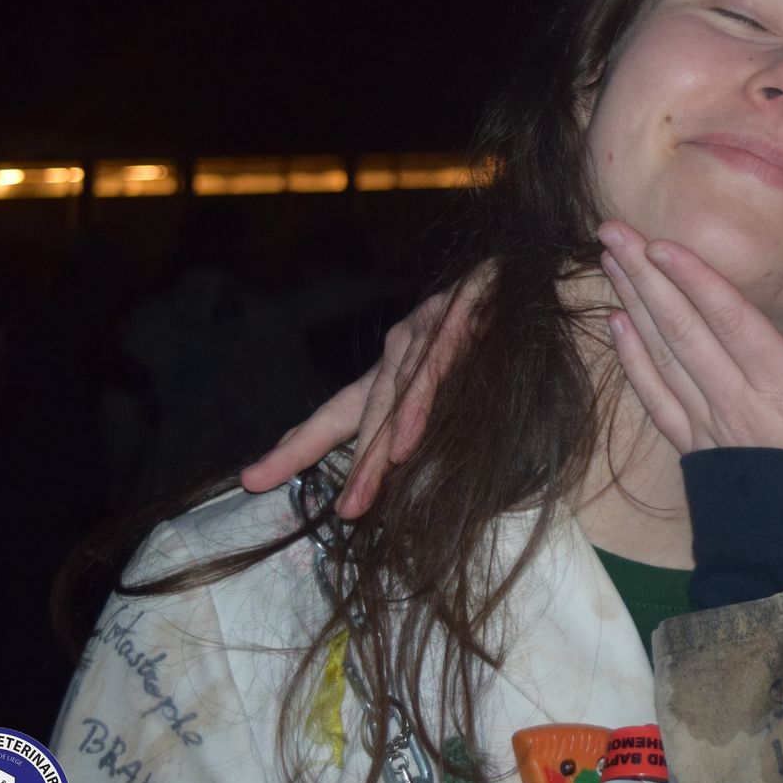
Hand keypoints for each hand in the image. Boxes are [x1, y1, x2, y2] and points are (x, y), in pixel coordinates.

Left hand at [238, 263, 492, 515]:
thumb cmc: (502, 327)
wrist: (530, 270)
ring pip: (391, 399)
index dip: (297, 446)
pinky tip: (405, 443)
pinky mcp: (456, 318)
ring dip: (375, 452)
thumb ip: (436, 421)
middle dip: (336, 462)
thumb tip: (409, 468)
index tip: (253, 479)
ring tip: (359, 499)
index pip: (338, 414)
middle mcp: (401, 350)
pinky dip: (416, 410)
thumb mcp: (463, 380)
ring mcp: (426, 332)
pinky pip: (432, 373)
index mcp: (395, 370)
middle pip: (356, 413)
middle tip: (336, 512)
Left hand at [598, 221, 782, 472]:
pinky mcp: (698, 449)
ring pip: (665, 355)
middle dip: (648, 275)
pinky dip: (633, 361)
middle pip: (685, 328)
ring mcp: (713, 426)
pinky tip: (617, 327)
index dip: (696, 280)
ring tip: (609, 259)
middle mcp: (740, 402)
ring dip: (635, 304)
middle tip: (612, 230)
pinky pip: (657, 399)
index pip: (733, 322)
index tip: (662, 244)